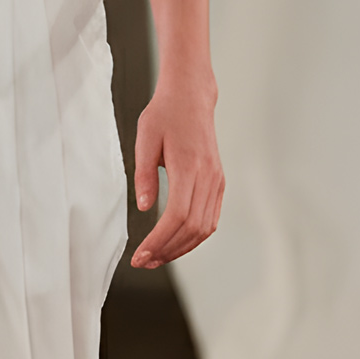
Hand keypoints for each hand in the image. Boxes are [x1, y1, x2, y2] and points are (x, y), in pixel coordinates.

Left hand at [130, 82, 223, 267]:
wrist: (190, 97)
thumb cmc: (164, 114)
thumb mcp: (145, 137)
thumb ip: (144, 174)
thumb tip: (143, 208)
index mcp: (189, 166)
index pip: (177, 216)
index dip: (159, 240)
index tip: (141, 254)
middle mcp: (208, 177)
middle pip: (192, 228)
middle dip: (167, 250)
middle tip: (144, 261)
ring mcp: (216, 181)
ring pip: (204, 228)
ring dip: (181, 247)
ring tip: (156, 257)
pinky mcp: (218, 182)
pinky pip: (210, 218)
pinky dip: (194, 236)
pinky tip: (175, 242)